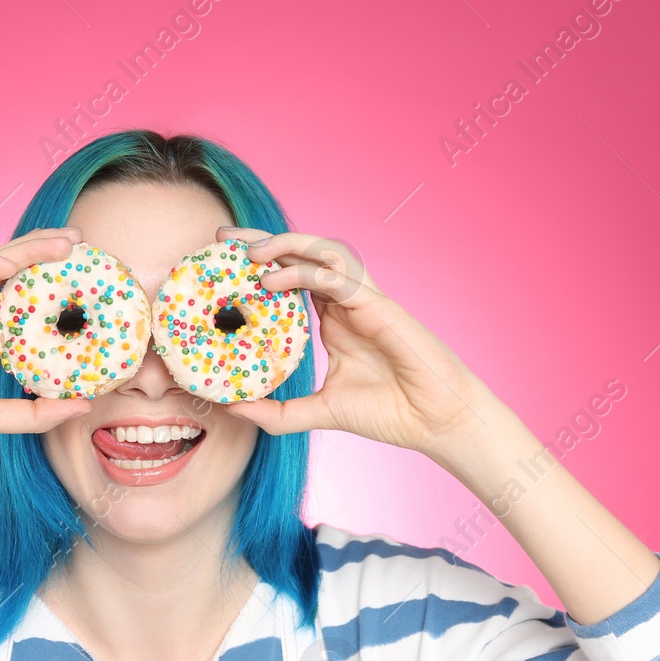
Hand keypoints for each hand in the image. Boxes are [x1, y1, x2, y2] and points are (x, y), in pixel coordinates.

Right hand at [0, 228, 92, 469]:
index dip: (44, 276)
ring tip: (61, 244)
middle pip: (5, 268)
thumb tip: (82, 405)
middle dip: (41, 249)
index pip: (13, 291)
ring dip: (24, 248)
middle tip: (78, 240)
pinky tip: (11, 265)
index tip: (79, 271)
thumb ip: (36, 412)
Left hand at [216, 227, 494, 460]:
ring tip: (249, 256)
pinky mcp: (378, 306)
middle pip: (302, 253)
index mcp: (334, 318)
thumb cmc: (390, 413)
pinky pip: (338, 277)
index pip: (292, 275)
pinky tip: (275, 281)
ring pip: (322, 252)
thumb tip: (233, 408)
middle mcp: (346, 302)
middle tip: (224, 238)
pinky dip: (305, 272)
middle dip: (262, 240)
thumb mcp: (319, 412)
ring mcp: (363, 300)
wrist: (436, 422)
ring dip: (285, 246)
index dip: (259, 263)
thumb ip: (278, 412)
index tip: (223, 261)